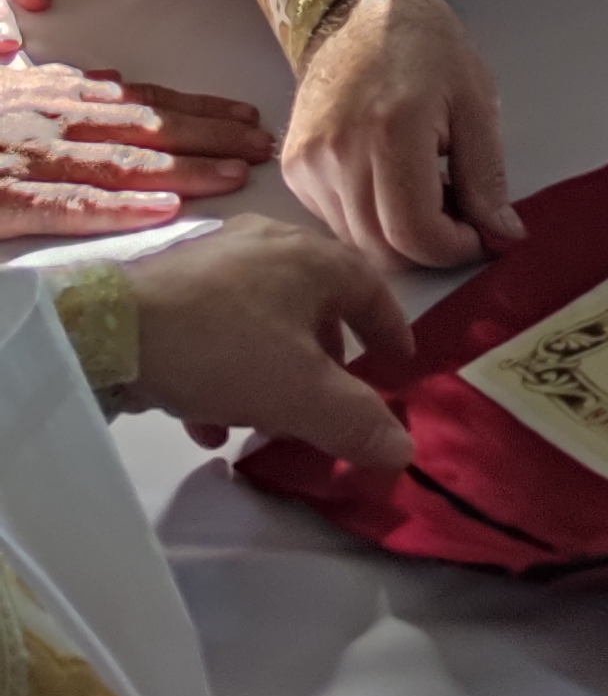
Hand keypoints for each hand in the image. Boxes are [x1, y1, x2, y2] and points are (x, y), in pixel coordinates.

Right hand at [0, 58, 271, 234]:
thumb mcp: (8, 88)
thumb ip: (55, 84)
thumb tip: (106, 75)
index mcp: (59, 94)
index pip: (143, 100)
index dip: (198, 107)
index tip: (245, 114)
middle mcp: (58, 120)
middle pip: (149, 126)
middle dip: (212, 135)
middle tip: (263, 146)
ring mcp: (37, 157)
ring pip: (125, 163)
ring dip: (186, 168)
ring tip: (236, 175)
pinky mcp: (12, 198)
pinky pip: (74, 204)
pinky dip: (121, 207)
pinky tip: (164, 211)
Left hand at [127, 212, 414, 469]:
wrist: (114, 330)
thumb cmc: (226, 349)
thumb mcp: (302, 396)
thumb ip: (358, 423)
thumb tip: (405, 450)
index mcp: (312, 259)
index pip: (372, 288)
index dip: (390, 330)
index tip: (398, 366)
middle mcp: (269, 246)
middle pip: (316, 302)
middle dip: (326, 357)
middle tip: (331, 398)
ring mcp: (218, 262)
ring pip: (264, 319)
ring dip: (274, 370)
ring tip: (268, 419)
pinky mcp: (174, 285)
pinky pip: (217, 328)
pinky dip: (226, 372)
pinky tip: (209, 421)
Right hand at [283, 0, 520, 271]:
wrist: (362, 11)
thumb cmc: (428, 49)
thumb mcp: (477, 103)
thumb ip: (488, 177)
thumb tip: (503, 237)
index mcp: (391, 131)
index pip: (415, 234)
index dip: (453, 248)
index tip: (477, 232)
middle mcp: (338, 152)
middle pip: (382, 250)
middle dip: (428, 247)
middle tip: (456, 210)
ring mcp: (308, 162)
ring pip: (357, 242)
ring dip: (396, 235)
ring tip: (425, 188)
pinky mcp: (294, 168)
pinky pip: (334, 222)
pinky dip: (367, 219)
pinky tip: (389, 181)